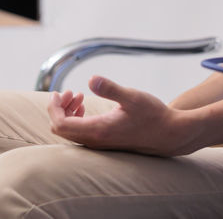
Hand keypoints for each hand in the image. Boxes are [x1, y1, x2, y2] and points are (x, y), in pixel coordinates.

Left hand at [46, 75, 197, 155]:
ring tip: (78, 96)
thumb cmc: (153, 115)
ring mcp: (99, 143)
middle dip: (59, 109)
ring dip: (68, 112)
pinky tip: (85, 106)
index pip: (61, 124)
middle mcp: (95, 141)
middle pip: (61, 129)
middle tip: (70, 92)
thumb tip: (90, 79)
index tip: (58, 92)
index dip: (54, 108)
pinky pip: (80, 133)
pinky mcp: (104, 142)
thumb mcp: (132, 97)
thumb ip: (110, 88)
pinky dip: (77, 118)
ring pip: (70, 131)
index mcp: (98, 130)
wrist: (168, 134)